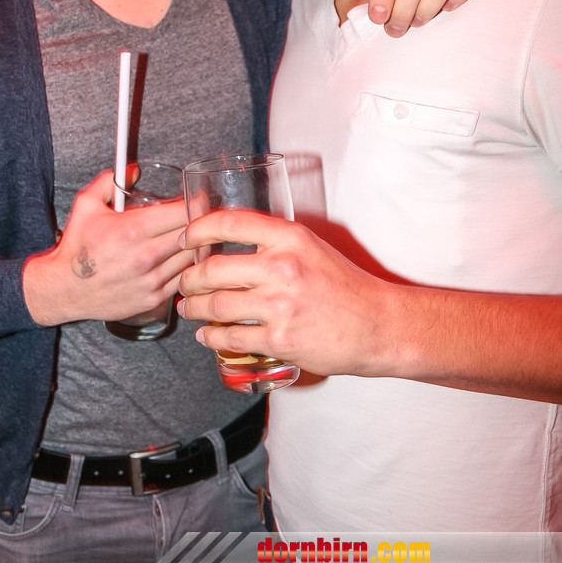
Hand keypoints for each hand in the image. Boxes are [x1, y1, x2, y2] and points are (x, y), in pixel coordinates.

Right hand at [23, 169, 190, 324]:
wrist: (64, 289)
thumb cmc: (76, 246)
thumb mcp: (86, 205)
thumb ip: (110, 181)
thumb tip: (133, 169)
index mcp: (132, 230)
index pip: (182, 213)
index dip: (196, 202)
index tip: (199, 197)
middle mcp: (145, 257)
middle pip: (193, 234)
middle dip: (200, 222)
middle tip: (200, 215)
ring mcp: (151, 281)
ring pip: (193, 258)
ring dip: (196, 245)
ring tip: (193, 236)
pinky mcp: (153, 299)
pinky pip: (183, 279)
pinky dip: (186, 267)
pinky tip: (181, 258)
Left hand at [178, 209, 392, 377]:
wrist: (377, 325)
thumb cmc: (343, 285)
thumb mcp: (310, 247)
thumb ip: (273, 241)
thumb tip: (229, 237)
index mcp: (289, 238)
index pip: (229, 223)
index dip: (198, 229)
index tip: (186, 238)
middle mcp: (282, 268)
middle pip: (213, 269)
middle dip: (189, 278)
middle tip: (185, 281)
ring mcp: (280, 306)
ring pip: (215, 306)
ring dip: (194, 308)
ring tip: (189, 307)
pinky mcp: (280, 340)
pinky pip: (231, 338)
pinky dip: (210, 338)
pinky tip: (205, 336)